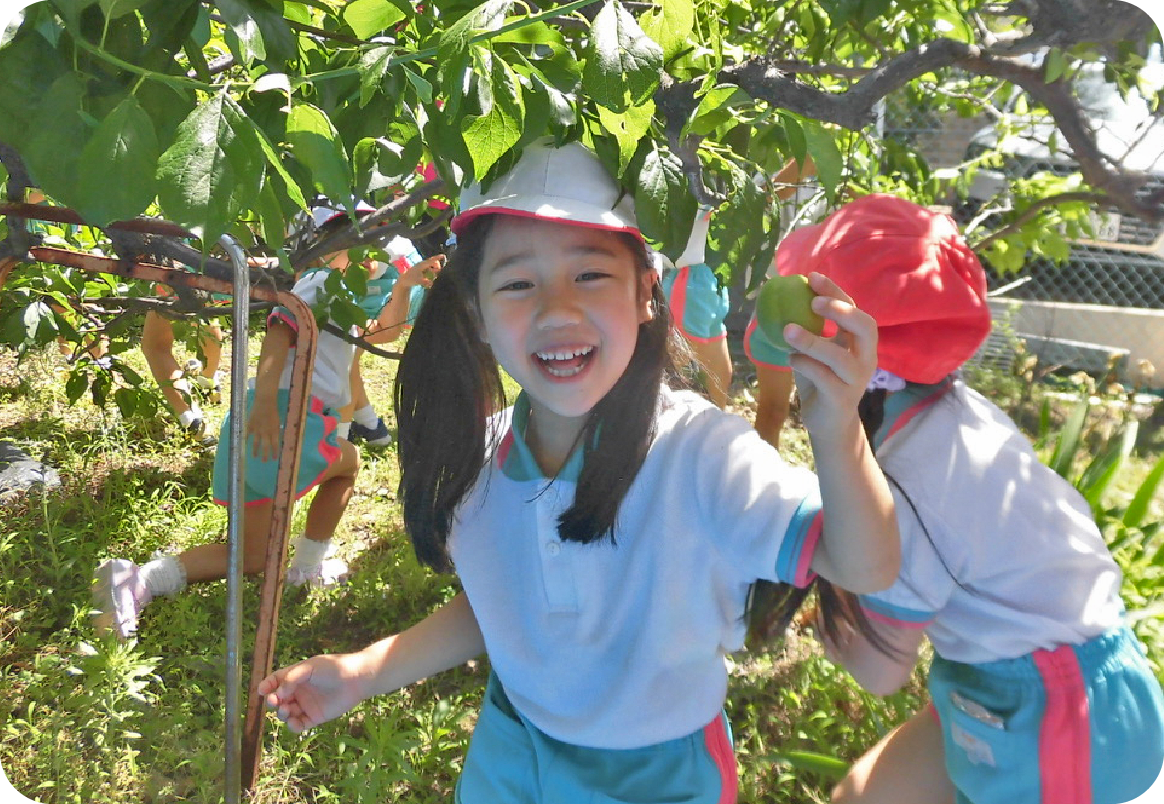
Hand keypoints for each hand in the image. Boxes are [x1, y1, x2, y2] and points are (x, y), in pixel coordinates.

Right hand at [246, 401, 281, 461]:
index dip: (275, 452)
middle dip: (265, 455)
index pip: (275, 445)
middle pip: (265, 446)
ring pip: (256, 443)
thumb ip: (275, 430)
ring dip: (255, 450)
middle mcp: (266, 433)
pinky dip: (246, 439)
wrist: (265, 403)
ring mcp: (257, 430)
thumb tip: (275, 437)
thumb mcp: (277, 422)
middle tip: (264, 461)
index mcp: (274, 431)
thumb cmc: (273, 411)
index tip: (274, 459)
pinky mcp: (250, 426)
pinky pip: (247, 434)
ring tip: (255, 456)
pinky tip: (244, 444)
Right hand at [258, 652, 373, 732]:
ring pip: (286, 713)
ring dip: (282, 714)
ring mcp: (306, 705)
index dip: (267, 686)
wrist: (357, 679)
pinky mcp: (315, 717)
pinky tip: (295, 723)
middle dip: (273, 702)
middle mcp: (298, 691)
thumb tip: (278, 694)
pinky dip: (294, 726)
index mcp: (296, 676)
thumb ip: (292, 678)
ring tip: (287, 711)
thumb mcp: (310, 668)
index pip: (276, 681)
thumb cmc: (333, 668)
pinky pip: (299, 725)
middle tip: (274, 702)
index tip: (261, 691)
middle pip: (278, 700)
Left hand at [398, 254, 444, 289]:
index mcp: (422, 265)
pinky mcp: (422, 270)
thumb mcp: (418, 281)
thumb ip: (425, 281)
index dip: (437, 258)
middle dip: (437, 266)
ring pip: (432, 266)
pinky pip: (430, 269)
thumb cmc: (410, 280)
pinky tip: (431, 278)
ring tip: (434, 276)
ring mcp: (422, 267)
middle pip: (433, 262)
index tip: (443, 256)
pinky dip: (432, 272)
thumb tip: (431, 282)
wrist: (404, 280)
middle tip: (438, 273)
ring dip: (435, 270)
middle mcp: (423, 264)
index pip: (431, 261)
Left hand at [784, 272, 877, 437]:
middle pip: (866, 327)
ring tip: (788, 330)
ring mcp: (856, 379)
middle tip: (813, 302)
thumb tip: (775, 293)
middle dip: (841, 311)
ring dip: (813, 341)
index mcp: (860, 342)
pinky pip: (824, 378)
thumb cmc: (820, 380)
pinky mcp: (842, 398)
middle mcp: (865, 358)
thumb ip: (805, 327)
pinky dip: (805, 365)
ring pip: (841, 356)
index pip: (854, 308)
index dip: (835, 291)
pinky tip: (790, 359)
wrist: (828, 423)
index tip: (812, 277)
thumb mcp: (814, 351)